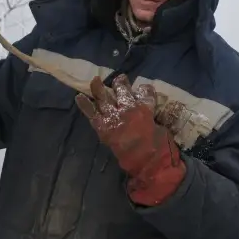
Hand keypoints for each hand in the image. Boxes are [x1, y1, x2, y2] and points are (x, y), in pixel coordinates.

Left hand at [76, 75, 185, 205]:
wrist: (145, 159)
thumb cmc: (158, 145)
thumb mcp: (160, 127)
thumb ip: (152, 119)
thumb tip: (147, 115)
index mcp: (145, 107)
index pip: (145, 92)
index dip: (144, 89)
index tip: (143, 88)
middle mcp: (128, 107)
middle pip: (122, 91)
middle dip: (121, 84)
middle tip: (120, 79)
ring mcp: (114, 116)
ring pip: (104, 98)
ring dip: (99, 88)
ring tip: (95, 80)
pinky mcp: (103, 126)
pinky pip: (92, 113)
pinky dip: (85, 105)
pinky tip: (78, 97)